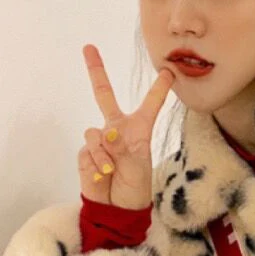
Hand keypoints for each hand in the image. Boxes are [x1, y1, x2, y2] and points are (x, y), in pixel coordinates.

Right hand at [79, 43, 174, 209]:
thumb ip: (124, 146)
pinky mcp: (85, 152)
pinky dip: (97, 163)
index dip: (159, 89)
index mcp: (138, 129)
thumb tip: (106, 133)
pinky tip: (103, 175)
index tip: (169, 71)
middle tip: (88, 47)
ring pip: (97, 134)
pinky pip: (89, 150)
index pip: (150, 105)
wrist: (117, 207)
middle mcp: (117, 129)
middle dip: (96, 70)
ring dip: (106, 153)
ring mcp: (99, 140)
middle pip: (104, 95)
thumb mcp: (138, 164)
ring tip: (113, 169)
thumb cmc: (136, 185)